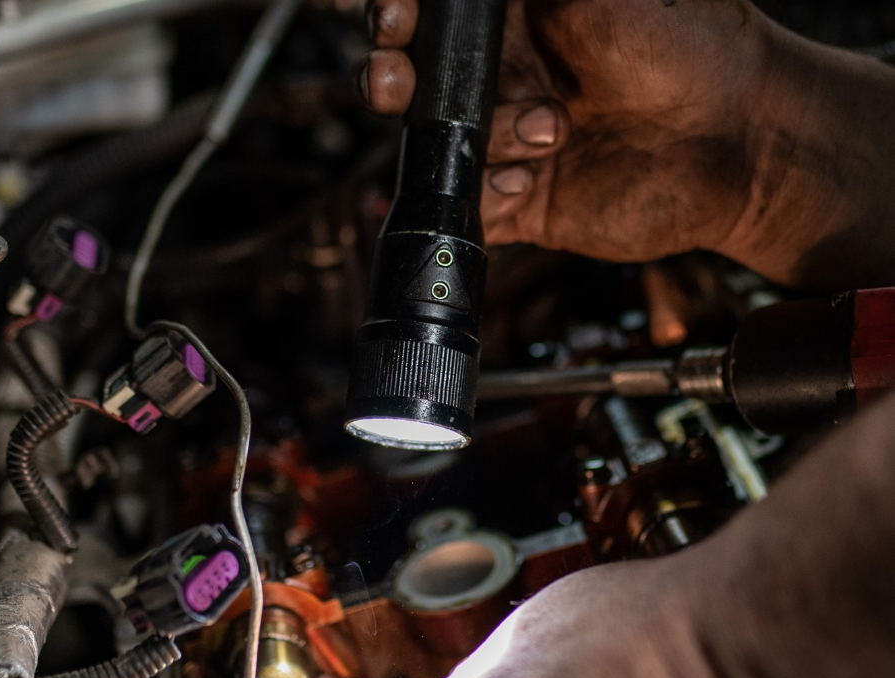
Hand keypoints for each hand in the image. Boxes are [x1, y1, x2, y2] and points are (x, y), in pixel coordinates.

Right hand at [359, 0, 775, 260]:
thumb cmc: (686, 46)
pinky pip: (472, 208)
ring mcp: (511, 144)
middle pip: (414, 85)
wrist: (734, 141)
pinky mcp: (524, 204)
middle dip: (393, 82)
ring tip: (552, 132)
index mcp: (517, 21)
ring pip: (443, 148)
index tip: (396, 20)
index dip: (398, 19)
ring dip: (486, 140)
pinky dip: (488, 196)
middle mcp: (507, 81)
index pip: (430, 19)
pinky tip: (531, 179)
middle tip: (398, 81)